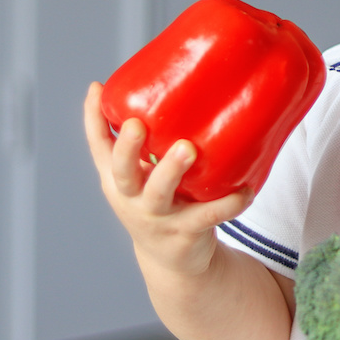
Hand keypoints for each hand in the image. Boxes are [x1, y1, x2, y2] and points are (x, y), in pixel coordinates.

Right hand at [84, 82, 252, 276]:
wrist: (172, 261)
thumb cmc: (162, 199)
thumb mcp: (149, 171)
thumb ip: (158, 136)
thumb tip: (182, 78)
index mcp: (119, 178)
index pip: (98, 146)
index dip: (93, 118)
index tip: (97, 87)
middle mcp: (131, 198)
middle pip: (122, 172)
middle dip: (127, 148)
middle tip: (138, 125)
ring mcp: (157, 217)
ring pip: (159, 193)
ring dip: (171, 170)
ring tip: (187, 149)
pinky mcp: (186, 233)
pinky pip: (209, 216)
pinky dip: (229, 204)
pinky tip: (246, 190)